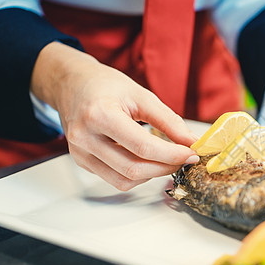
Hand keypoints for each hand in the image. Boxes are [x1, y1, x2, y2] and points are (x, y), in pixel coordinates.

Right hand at [31, 42, 198, 189]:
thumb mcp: (141, 95)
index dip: (172, 155)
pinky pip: (115, 179)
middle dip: (166, 167)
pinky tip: (145, 160)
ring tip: (166, 159)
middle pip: (133, 168)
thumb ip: (168, 121)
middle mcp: (85, 137)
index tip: (192, 154)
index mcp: (99, 115)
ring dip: (152, 175)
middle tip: (184, 159)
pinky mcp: (82, 162)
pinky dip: (137, 175)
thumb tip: (191, 142)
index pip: (143, 147)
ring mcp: (80, 153)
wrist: (72, 84)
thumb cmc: (105, 85)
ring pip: (124, 180)